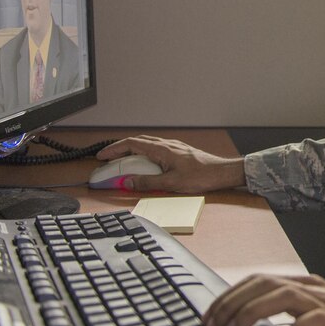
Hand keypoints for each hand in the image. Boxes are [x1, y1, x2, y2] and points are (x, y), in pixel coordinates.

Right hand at [96, 135, 244, 192]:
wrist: (222, 172)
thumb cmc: (201, 176)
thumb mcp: (171, 183)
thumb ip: (147, 182)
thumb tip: (128, 181)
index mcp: (161, 149)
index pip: (131, 144)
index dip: (114, 149)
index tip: (102, 156)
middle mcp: (166, 144)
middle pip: (137, 142)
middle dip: (119, 150)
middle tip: (108, 160)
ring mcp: (173, 147)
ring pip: (146, 145)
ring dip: (132, 151)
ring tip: (122, 163)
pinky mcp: (178, 152)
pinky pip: (156, 149)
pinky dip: (144, 154)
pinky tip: (144, 163)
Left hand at [203, 274, 324, 325]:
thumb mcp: (315, 325)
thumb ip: (289, 323)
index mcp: (306, 287)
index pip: (258, 281)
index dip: (229, 296)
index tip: (210, 316)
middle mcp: (313, 290)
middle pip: (262, 284)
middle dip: (230, 304)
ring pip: (280, 295)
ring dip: (249, 313)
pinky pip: (309, 322)